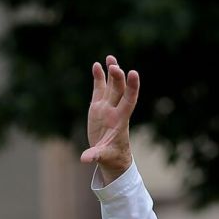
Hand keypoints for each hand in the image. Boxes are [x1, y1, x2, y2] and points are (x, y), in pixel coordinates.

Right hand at [80, 55, 138, 183]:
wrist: (110, 155)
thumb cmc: (111, 157)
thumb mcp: (103, 157)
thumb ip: (95, 156)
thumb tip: (85, 159)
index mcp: (120, 120)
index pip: (129, 100)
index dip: (132, 87)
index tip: (133, 73)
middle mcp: (115, 110)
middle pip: (119, 90)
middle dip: (118, 78)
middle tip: (114, 67)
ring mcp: (107, 107)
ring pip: (111, 86)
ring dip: (111, 72)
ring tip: (110, 58)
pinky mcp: (98, 107)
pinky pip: (99, 89)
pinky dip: (99, 78)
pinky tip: (96, 65)